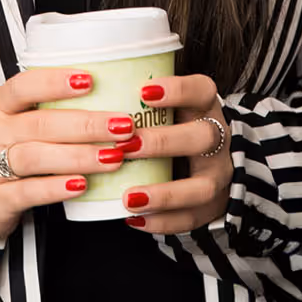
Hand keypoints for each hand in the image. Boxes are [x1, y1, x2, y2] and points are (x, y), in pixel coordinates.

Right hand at [0, 69, 138, 243]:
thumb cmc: (4, 155)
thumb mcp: (16, 127)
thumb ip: (50, 112)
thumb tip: (111, 98)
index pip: (23, 86)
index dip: (55, 82)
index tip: (90, 79)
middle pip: (39, 123)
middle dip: (86, 124)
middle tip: (124, 125)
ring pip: (35, 156)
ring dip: (78, 156)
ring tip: (113, 157)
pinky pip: (29, 191)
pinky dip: (57, 187)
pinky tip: (82, 185)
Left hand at [121, 74, 231, 234]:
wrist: (212, 157)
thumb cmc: (176, 122)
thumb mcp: (168, 102)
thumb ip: (138, 97)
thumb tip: (83, 79)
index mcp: (205, 106)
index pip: (201, 91)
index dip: (177, 90)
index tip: (143, 92)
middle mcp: (219, 139)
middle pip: (202, 138)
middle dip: (163, 142)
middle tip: (126, 146)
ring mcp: (218, 175)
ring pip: (200, 187)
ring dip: (164, 194)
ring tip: (129, 197)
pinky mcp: (213, 206)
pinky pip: (192, 219)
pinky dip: (162, 221)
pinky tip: (134, 219)